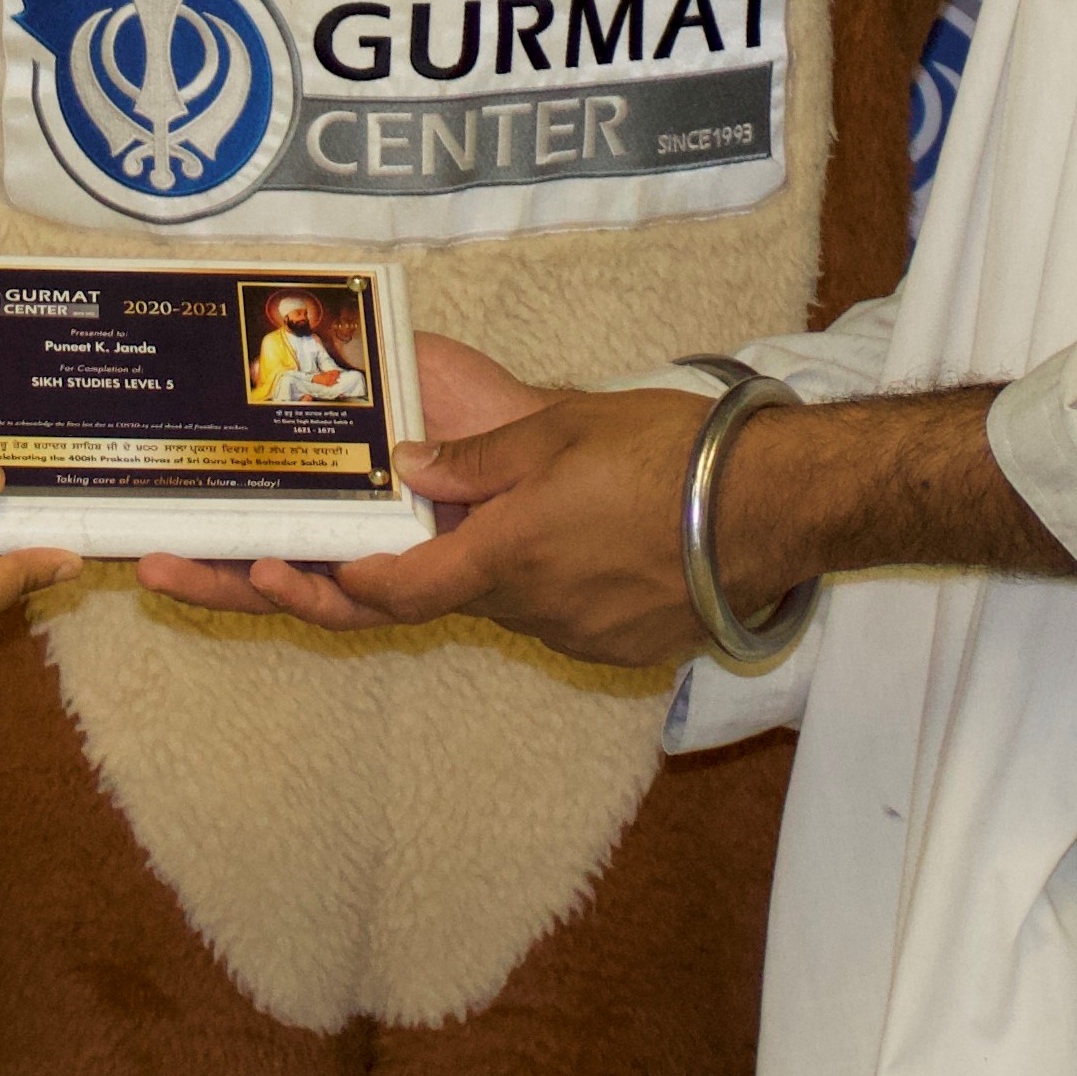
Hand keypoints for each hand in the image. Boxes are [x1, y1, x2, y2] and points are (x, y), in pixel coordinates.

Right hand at [139, 334, 549, 624]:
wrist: (545, 438)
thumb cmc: (475, 403)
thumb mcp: (401, 364)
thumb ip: (348, 358)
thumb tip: (280, 330)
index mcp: (331, 488)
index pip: (257, 510)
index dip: (204, 518)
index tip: (148, 509)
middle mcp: (347, 534)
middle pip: (261, 564)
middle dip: (202, 570)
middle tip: (146, 560)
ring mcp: (378, 562)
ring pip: (299, 592)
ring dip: (239, 587)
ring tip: (188, 570)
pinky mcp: (418, 584)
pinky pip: (362, 603)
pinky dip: (317, 592)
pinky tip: (279, 574)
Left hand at [326, 389, 718, 664]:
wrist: (773, 507)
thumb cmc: (669, 456)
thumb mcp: (561, 430)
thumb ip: (477, 457)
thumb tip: (409, 468)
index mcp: (509, 553)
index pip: (399, 591)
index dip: (341, 587)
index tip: (303, 572)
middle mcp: (537, 608)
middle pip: (459, 593)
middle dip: (425, 566)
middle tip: (395, 536)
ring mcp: (582, 633)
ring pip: (517, 602)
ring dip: (511, 566)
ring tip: (551, 512)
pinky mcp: (624, 645)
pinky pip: (569, 616)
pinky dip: (562, 582)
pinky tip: (597, 539)